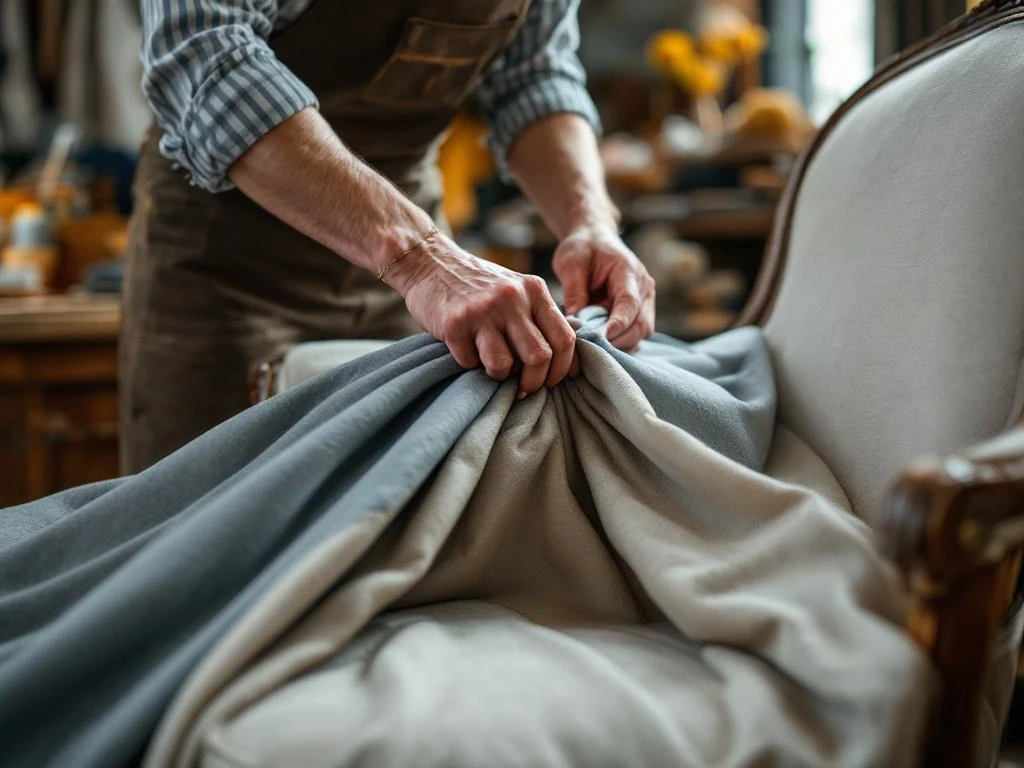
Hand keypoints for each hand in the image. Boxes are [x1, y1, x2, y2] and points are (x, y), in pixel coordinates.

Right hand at [389, 234, 577, 397]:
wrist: (431, 263)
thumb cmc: (479, 287)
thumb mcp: (517, 290)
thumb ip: (541, 317)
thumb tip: (569, 360)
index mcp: (534, 290)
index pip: (565, 338)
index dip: (562, 368)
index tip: (551, 381)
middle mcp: (512, 298)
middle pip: (540, 356)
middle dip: (534, 382)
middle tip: (523, 388)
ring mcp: (483, 310)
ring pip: (505, 365)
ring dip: (500, 376)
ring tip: (492, 368)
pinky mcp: (455, 324)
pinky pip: (471, 363)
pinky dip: (470, 365)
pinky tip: (465, 350)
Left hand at [553, 226, 655, 350]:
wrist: (594, 240)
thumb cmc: (583, 249)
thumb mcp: (571, 262)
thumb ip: (573, 289)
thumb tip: (574, 320)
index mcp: (628, 272)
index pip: (629, 303)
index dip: (618, 324)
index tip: (601, 338)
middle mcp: (643, 288)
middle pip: (641, 325)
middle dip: (618, 341)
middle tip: (591, 349)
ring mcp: (644, 302)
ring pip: (640, 334)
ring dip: (620, 345)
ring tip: (594, 349)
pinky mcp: (638, 313)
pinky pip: (634, 336)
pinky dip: (620, 344)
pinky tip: (600, 346)